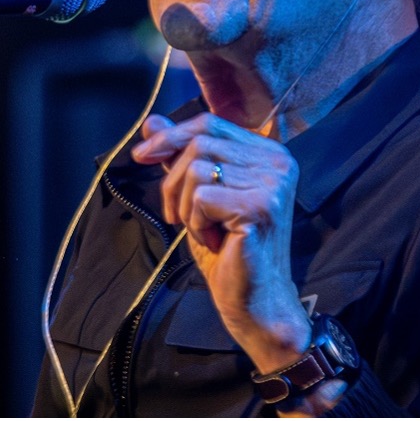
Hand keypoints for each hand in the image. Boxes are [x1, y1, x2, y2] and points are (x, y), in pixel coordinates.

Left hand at [130, 112, 311, 371]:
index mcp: (269, 153)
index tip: (142, 155)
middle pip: (200, 143)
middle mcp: (277, 162)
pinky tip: (213, 240)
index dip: (171, 134)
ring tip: (202, 229)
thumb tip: (151, 121)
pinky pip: (202, 197)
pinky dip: (195, 222)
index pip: (211, 123)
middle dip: (173, 180)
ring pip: (197, 169)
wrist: (253, 299)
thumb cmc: (227, 249)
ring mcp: (272, 183)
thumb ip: (180, 155)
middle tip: (176, 216)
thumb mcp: (196, 195)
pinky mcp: (259, 207)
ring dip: (185, 205)